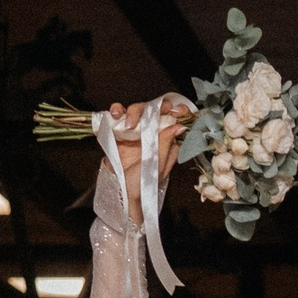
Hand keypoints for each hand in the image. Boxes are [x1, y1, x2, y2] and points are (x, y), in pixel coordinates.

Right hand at [106, 96, 192, 218]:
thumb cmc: (144, 182)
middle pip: (158, 109)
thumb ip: (167, 145)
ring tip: (130, 125)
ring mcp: (136, 129)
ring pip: (139, 108)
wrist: (122, 191)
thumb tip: (180, 126)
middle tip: (160, 112)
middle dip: (161, 106)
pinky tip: (116, 116)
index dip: (181, 112)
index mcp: (167, 140)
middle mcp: (153, 132)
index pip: (177, 120)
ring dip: (135, 111)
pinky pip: (118, 113)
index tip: (180, 112)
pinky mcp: (119, 129)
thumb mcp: (158, 165)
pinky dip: (117, 110)